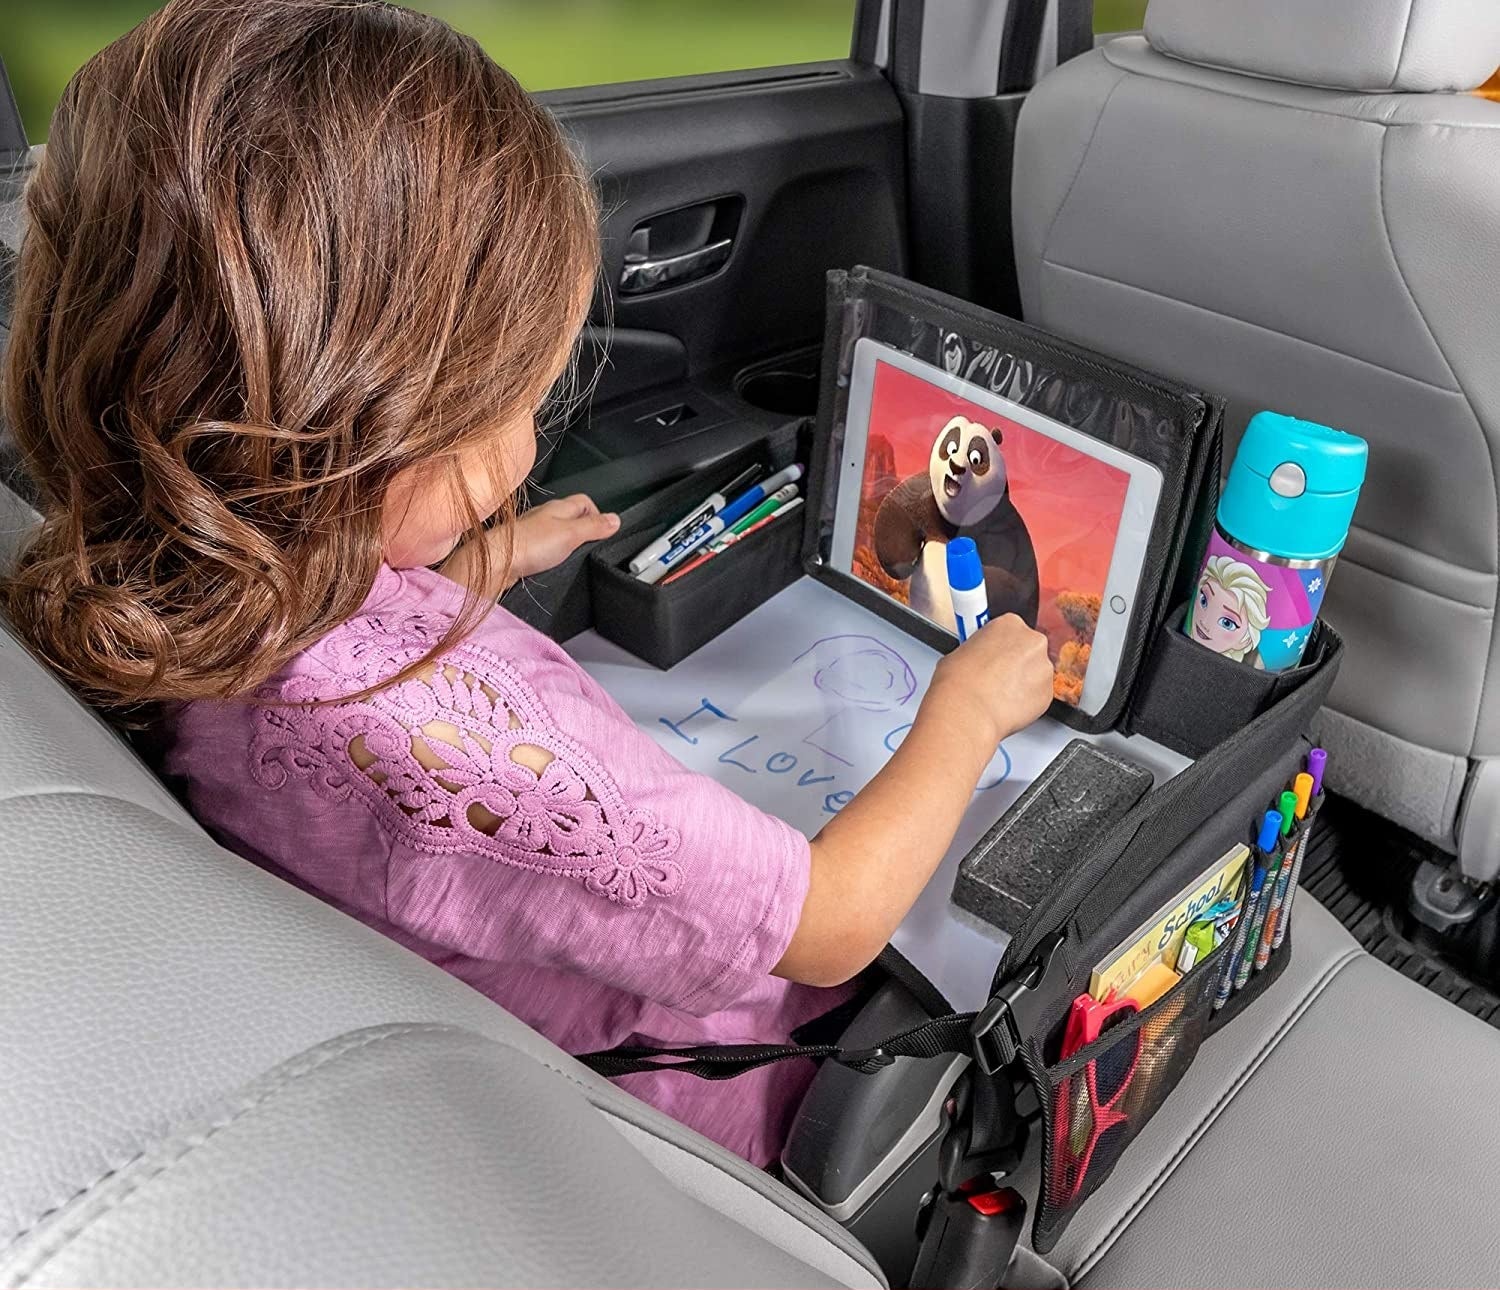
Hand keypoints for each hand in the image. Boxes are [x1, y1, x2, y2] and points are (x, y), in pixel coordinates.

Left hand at [440, 494, 618, 597]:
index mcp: (558, 508)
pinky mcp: (526, 549)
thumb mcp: (571, 534)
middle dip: (584, 532)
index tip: (603, 533)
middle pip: (573, 518)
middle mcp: (545, 516)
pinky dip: (553, 555)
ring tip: (571, 558)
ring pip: (559, 533)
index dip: (598, 515)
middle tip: (588, 547)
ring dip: (568, 545)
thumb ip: (594, 527)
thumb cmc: (527, 545)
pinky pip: (546, 548)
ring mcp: (534, 532)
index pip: (585, 502)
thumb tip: (615, 520)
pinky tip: (553, 566)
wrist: (496, 563)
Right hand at [925, 614, 1053, 747]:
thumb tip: (976, 660)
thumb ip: (978, 651)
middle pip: (1028, 650)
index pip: (1010, 631)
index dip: (999, 647)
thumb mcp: (960, 651)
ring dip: (1022, 683)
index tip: (993, 656)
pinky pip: (1038, 696)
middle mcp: (1032, 641)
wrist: (966, 710)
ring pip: (1035, 674)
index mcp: (1009, 623)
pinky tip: (1006, 706)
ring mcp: (1043, 667)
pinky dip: (1026, 702)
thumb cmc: (958, 681)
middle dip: (1015, 663)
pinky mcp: (1048, 693)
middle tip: (995, 677)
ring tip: (997, 695)